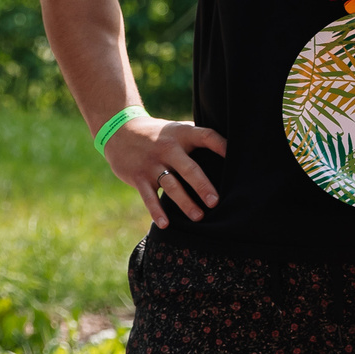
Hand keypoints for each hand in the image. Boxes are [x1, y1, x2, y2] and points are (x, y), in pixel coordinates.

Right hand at [100, 114, 229, 227]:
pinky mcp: (138, 176)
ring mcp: (152, 163)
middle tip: (215, 202)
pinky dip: (156, 211)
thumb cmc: (160, 135)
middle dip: (203, 186)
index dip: (221, 145)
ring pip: (171, 185)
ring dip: (185, 202)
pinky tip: (165, 224)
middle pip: (189, 168)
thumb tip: (231, 152)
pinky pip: (148, 197)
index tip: (235, 157)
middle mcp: (168, 148)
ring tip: (198, 216)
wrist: (120, 130)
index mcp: (182, 134)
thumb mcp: (178, 130)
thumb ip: (198, 138)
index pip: (206, 136)